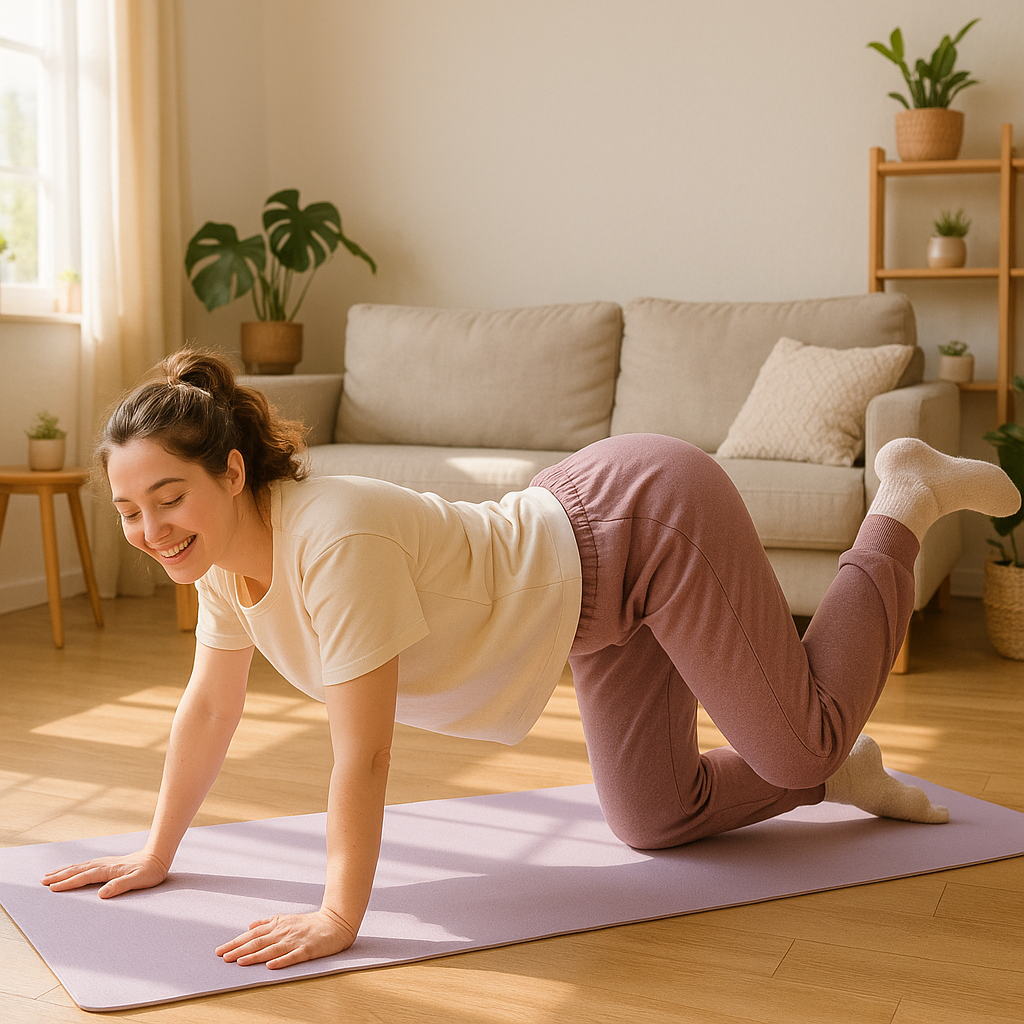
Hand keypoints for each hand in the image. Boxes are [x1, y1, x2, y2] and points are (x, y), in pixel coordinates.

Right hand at [40, 851, 168, 897]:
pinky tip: (71, 870)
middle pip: (77, 870)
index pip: (83, 877)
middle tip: (42, 881)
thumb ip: (120, 886)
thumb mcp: (138, 880)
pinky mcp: (108, 863)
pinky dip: (74, 868)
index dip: (68, 883)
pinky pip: (86, 865)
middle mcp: (104, 864)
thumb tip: (101, 894)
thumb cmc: (150, 871)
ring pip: (80, 866)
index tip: (52, 888)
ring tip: (49, 874)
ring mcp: (105, 863)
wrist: (157, 857)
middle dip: (60, 876)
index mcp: (108, 870)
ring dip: (64, 871)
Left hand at [216, 907, 356, 968]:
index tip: (221, 950)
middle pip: (258, 941)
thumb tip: (250, 925)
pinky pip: (292, 956)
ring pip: (271, 949)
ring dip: (254, 956)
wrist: (335, 923)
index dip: (236, 942)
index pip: (252, 934)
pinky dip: (281, 961)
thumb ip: (268, 921)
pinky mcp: (307, 949)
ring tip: (240, 961)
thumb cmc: (310, 923)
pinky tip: (270, 966)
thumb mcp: (287, 918)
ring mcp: (295, 940)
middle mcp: (284, 932)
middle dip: (239, 949)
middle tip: (223, 957)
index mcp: (278, 924)